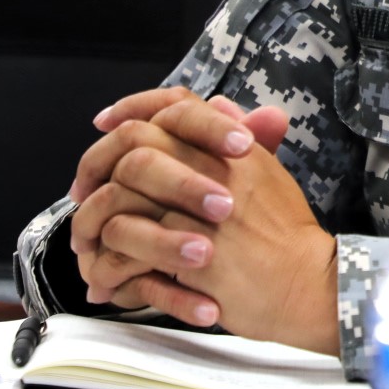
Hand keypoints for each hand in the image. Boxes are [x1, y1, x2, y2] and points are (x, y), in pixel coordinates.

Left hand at [83, 96, 337, 352]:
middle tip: (82, 191)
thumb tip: (219, 103)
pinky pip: (128, 249)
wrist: (307, 285)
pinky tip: (104, 278)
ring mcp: (200, 214)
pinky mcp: (191, 257)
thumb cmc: (287, 235)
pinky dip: (109, 263)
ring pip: (120, 199)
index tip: (105, 122)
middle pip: (136, 146)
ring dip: (95, 221)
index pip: (175, 106)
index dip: (133, 107)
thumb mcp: (270, 174)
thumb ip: (242, 138)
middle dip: (97, 166)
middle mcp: (214, 171)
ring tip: (87, 243)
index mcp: (233, 148)